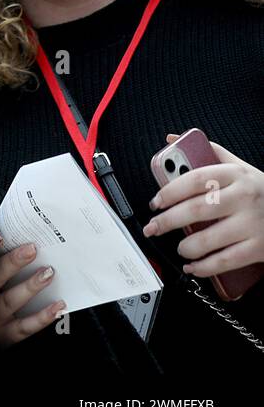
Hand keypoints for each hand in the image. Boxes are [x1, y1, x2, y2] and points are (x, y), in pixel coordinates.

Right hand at [0, 235, 65, 347]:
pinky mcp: (7, 336)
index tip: (2, 236)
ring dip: (31, 286)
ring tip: (49, 272)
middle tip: (32, 249)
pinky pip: (26, 327)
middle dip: (14, 263)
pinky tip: (58, 306)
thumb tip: (1, 239)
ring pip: (13, 300)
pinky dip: (43, 317)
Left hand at [143, 133, 263, 277]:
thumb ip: (207, 152)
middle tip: (153, 227)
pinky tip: (193, 266)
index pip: (194, 179)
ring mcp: (253, 223)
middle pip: (196, 209)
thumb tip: (172, 139)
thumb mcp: (239, 167)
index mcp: (235, 174)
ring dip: (185, 246)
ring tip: (179, 247)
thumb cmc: (259, 190)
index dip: (169, 191)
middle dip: (167, 221)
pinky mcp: (259, 247)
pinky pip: (225, 260)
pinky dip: (204, 267)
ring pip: (208, 238)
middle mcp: (244, 197)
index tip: (155, 202)